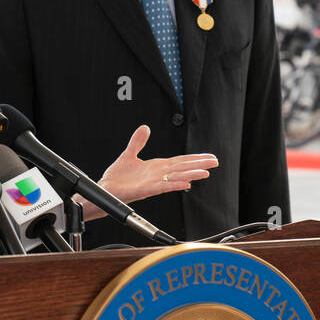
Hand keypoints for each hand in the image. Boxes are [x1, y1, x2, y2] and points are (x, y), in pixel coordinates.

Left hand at [96, 125, 217, 204]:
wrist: (104, 191)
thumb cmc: (116, 178)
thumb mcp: (128, 155)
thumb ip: (138, 142)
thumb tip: (145, 128)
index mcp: (155, 167)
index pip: (179, 161)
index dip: (194, 158)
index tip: (209, 157)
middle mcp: (156, 175)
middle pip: (181, 168)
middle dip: (198, 165)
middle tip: (215, 162)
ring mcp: (151, 183)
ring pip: (174, 178)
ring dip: (189, 175)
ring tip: (205, 172)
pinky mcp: (143, 190)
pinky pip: (161, 187)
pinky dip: (173, 185)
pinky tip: (184, 184)